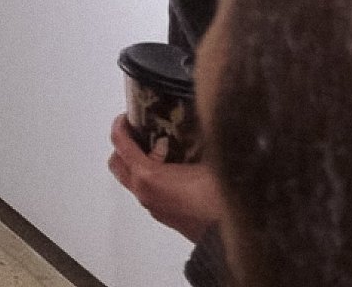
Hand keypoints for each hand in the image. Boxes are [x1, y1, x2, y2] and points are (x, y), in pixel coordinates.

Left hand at [107, 115, 223, 239]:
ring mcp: (152, 206)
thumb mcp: (212, 161)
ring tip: (162, 151)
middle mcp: (143, 192)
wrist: (234, 236)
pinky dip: (149, 178)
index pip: (120, 143)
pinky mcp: (163, 216)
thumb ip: (201, 138)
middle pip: (117, 163)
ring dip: (136, 163)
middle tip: (141, 133)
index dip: (120, 125)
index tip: (127, 115)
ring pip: (130, 179)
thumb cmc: (220, 199)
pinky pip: (146, 192)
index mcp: (147, 175)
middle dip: (123, 145)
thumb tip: (204, 120)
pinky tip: (174, 171)